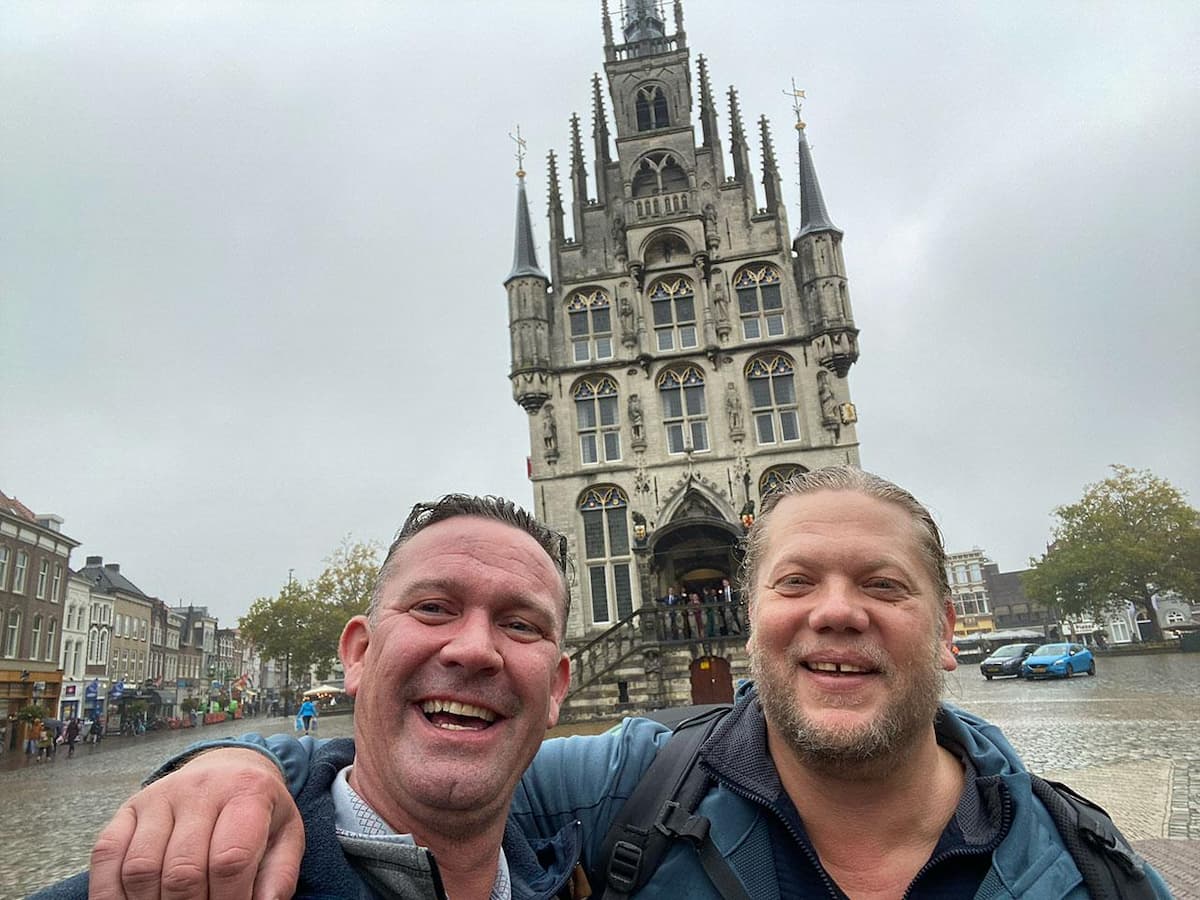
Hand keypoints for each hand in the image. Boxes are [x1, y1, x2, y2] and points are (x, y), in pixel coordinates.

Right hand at [89, 748, 303, 899]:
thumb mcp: (285, 835)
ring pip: (141, 869)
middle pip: (182, 871)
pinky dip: (111, 893)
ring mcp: (160, 796)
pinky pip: (107, 855)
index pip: (230, 860)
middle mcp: (200, 788)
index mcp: (247, 791)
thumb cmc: (259, 811)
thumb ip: (278, 875)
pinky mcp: (129, 808)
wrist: (230, 767)